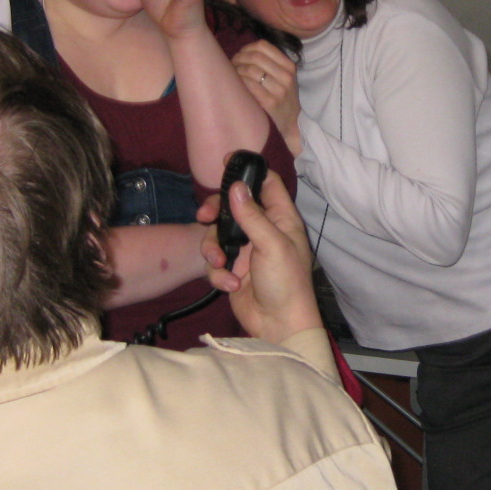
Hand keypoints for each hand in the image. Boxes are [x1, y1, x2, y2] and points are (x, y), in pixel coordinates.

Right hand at [199, 171, 321, 343]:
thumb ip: (252, 216)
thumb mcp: (272, 245)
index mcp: (280, 219)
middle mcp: (262, 230)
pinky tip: (230, 285)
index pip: (266, 184)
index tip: (226, 162)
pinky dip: (218, 272)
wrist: (278, 326)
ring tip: (219, 262)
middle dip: (215, 212)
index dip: (247, 172)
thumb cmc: (286, 283)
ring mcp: (246, 250)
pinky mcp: (232, 269)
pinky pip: (215, 261)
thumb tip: (236, 186)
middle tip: (204, 217)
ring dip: (212, 248)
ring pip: (217, 234)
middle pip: (232, 206)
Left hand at [231, 41, 301, 152]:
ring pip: (251, 70)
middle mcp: (286, 76)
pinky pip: (249, 85)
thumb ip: (270, 63)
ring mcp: (279, 90)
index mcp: (289, 66)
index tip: (240, 55)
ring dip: (237, 70)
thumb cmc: (283, 97)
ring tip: (232, 74)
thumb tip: (243, 52)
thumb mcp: (285, 77)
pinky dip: (239, 81)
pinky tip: (236, 85)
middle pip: (255, 56)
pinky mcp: (270, 102)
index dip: (247, 48)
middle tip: (232, 64)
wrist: (293, 122)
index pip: (263, 46)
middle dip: (239, 58)